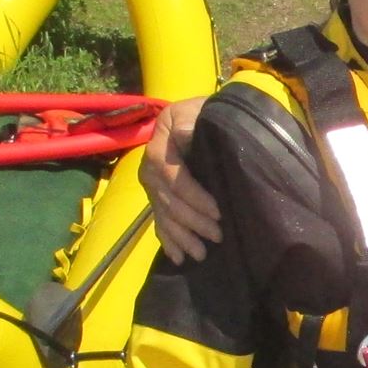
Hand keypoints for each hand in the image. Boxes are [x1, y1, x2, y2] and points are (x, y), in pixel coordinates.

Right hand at [140, 96, 219, 261]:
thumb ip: (190, 123)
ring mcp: (152, 184)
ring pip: (164, 215)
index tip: (217, 211)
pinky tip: (178, 257)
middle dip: (193, 221)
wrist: (197, 114)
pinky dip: (169, 240)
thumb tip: (184, 136)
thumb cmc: (204, 113)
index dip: (194, 196)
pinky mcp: (158, 196)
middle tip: (218, 235)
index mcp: (159, 145)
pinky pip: (159, 221)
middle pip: (168, 200)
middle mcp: (150, 168)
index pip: (173, 176)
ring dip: (182, 237)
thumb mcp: (199, 110)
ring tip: (201, 254)